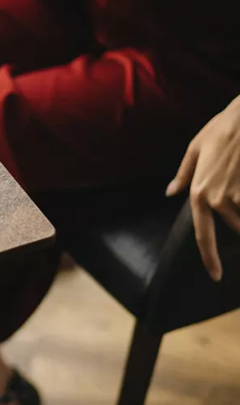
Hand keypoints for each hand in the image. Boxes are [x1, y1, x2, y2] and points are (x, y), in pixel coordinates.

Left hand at [167, 95, 239, 280]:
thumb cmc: (222, 129)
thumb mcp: (195, 148)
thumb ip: (183, 175)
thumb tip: (170, 192)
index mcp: (199, 193)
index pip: (203, 235)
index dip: (209, 258)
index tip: (215, 275)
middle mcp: (218, 199)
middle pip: (234, 227)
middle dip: (239, 217)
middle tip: (236, 184)